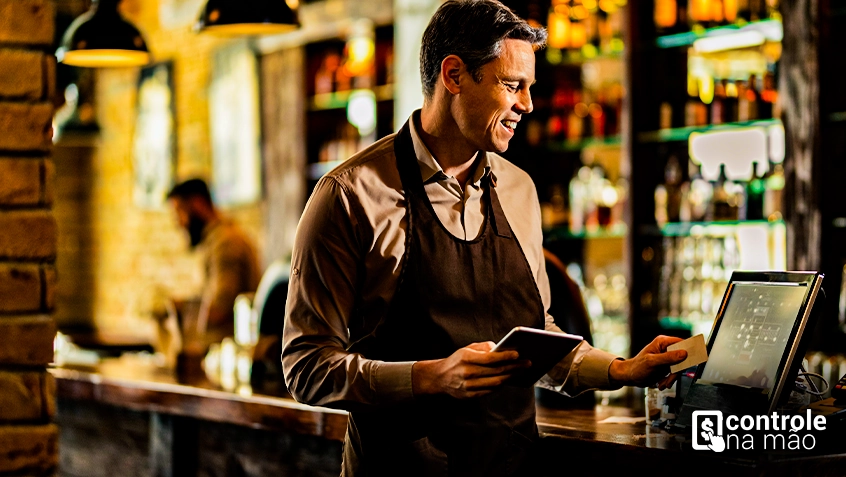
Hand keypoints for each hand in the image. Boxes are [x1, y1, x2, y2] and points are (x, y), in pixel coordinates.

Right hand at [412, 342, 530, 398]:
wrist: (440, 378)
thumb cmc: (457, 361)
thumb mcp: (467, 349)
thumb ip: (484, 347)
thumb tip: (501, 349)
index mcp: (465, 358)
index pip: (490, 358)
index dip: (505, 356)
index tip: (518, 354)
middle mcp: (467, 373)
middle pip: (496, 371)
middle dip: (514, 367)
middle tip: (527, 363)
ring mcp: (468, 386)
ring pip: (496, 383)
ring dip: (511, 377)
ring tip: (521, 371)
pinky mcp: (470, 396)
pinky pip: (491, 391)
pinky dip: (502, 385)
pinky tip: (509, 379)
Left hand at [608, 335, 686, 388]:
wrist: (631, 377)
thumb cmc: (637, 367)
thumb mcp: (652, 362)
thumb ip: (668, 358)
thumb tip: (684, 353)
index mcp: (662, 342)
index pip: (681, 343)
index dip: (688, 350)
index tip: (694, 358)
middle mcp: (666, 349)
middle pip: (682, 358)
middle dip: (677, 370)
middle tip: (671, 377)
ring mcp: (667, 358)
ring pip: (679, 368)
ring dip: (672, 378)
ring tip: (663, 383)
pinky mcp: (667, 367)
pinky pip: (675, 374)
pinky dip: (669, 380)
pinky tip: (661, 383)